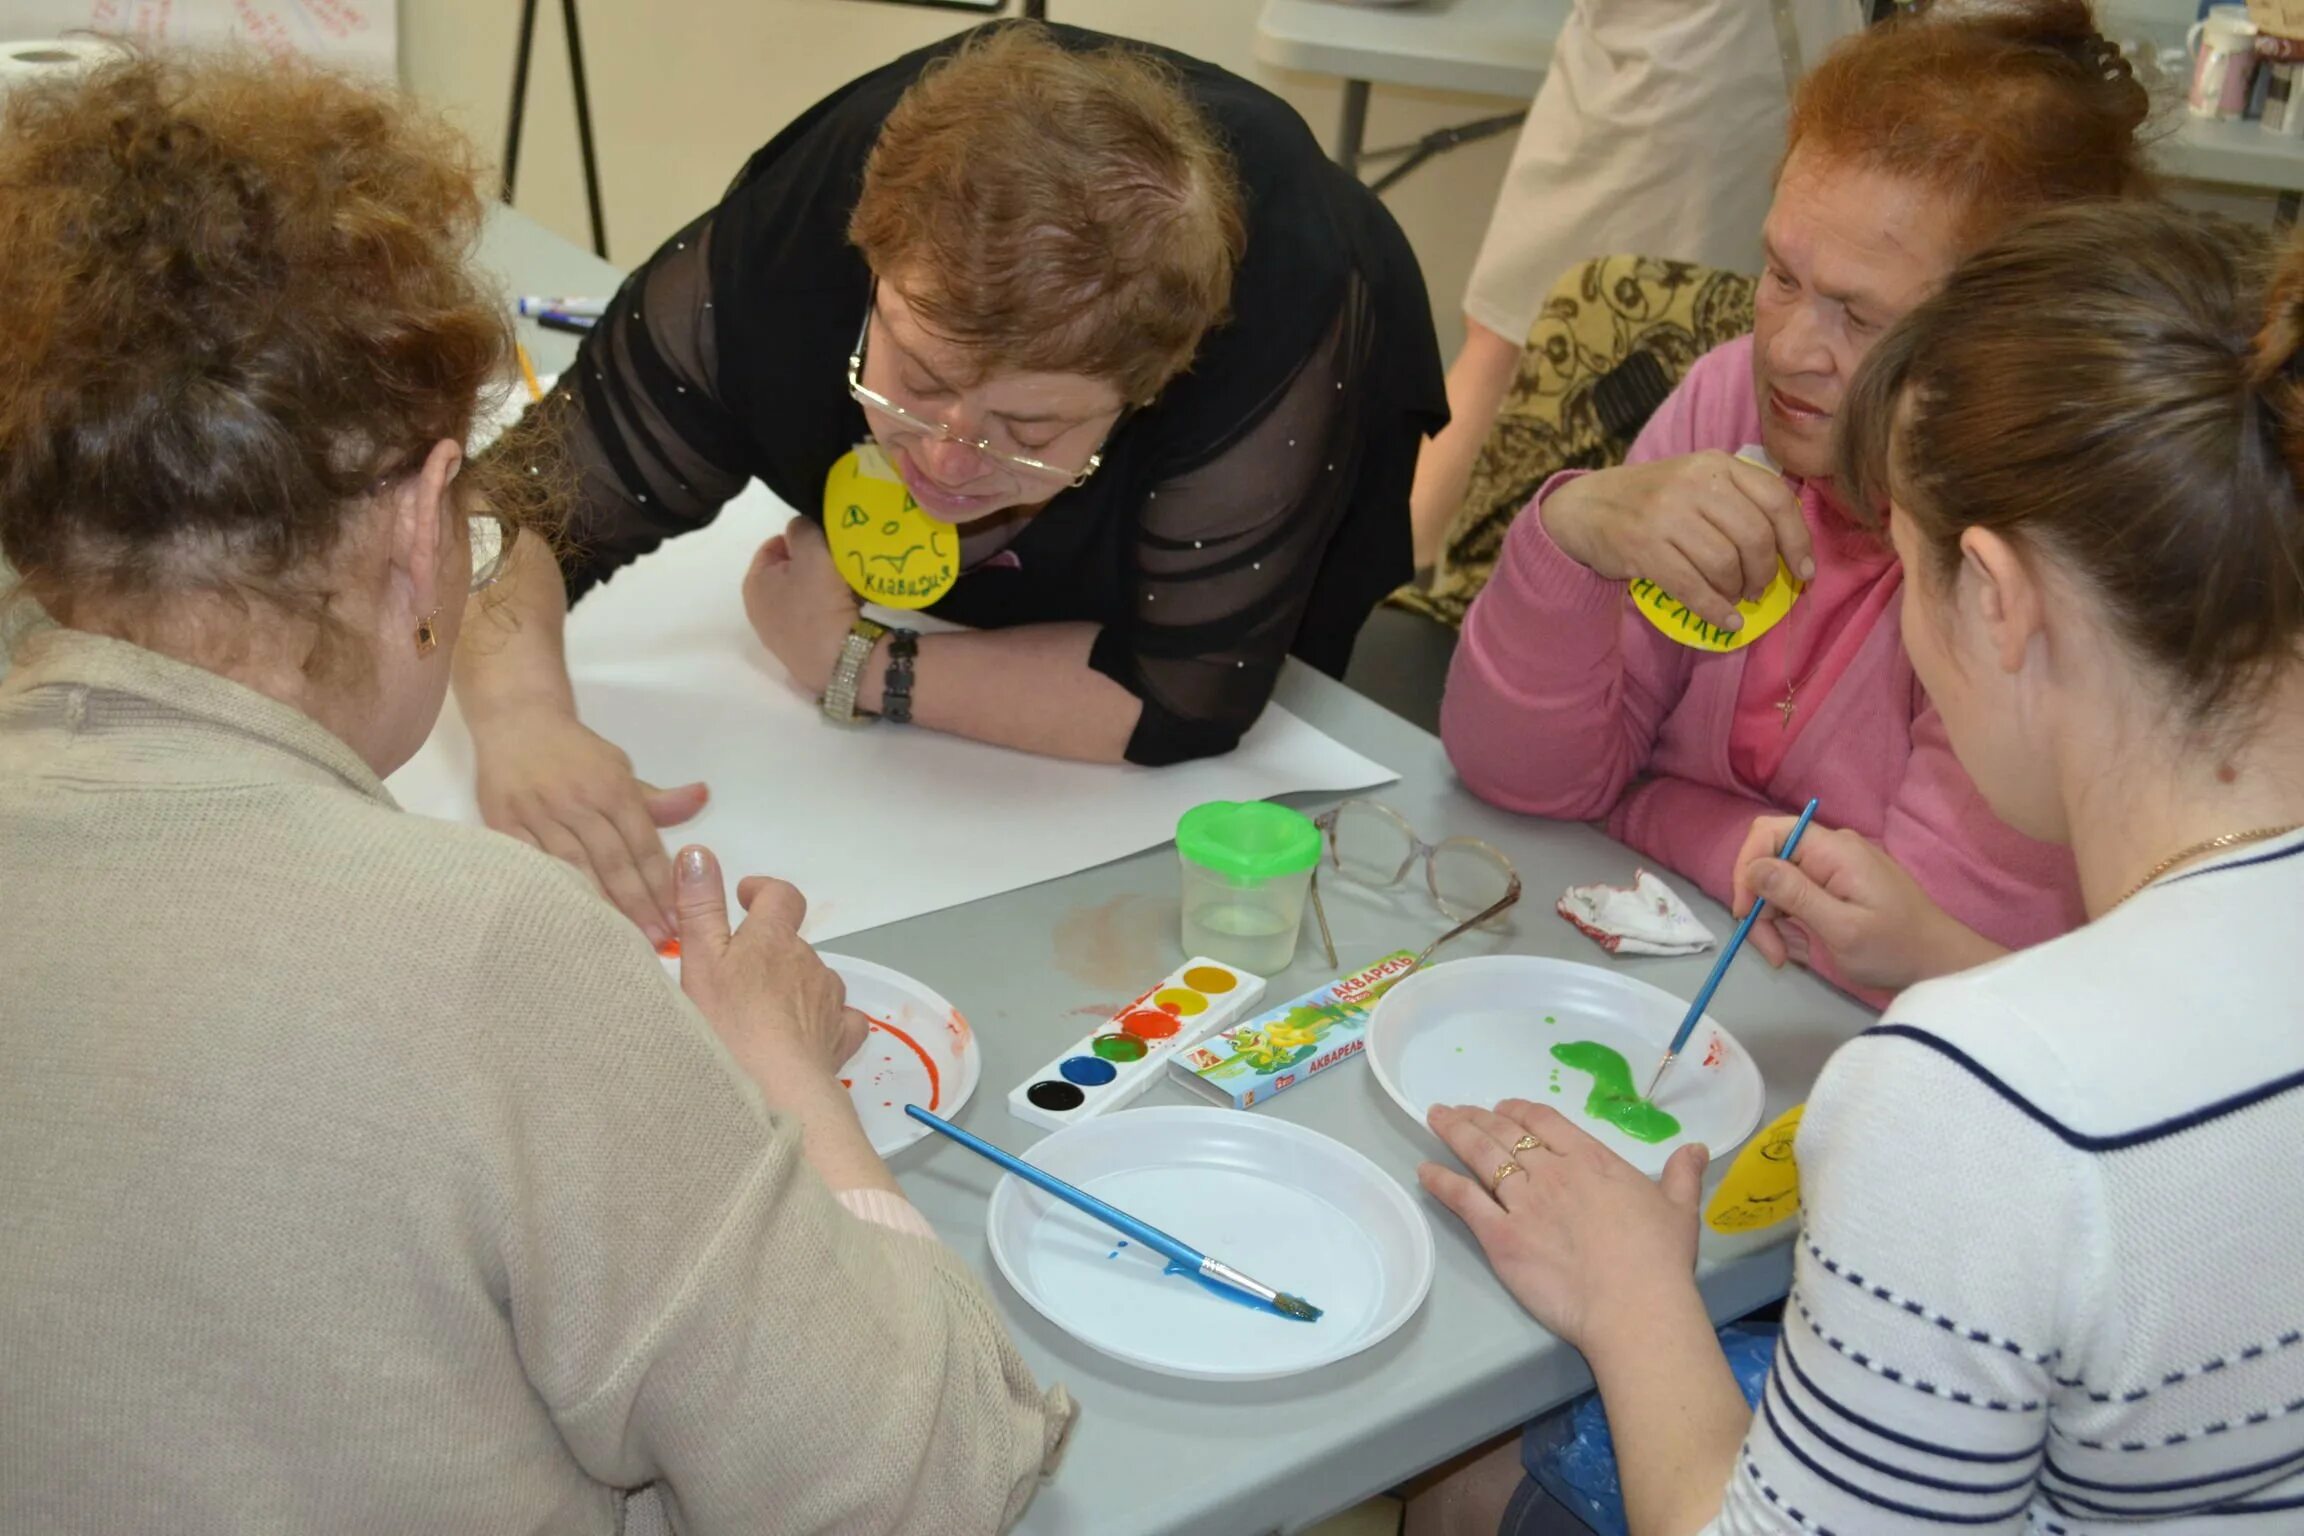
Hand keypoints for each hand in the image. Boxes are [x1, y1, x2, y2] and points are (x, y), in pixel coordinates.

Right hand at [473, 703, 707, 945]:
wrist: (516, 719)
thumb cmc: (575, 753)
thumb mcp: (619, 768)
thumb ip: (657, 799)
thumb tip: (701, 798)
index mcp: (612, 788)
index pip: (644, 845)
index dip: (661, 886)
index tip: (677, 920)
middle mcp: (578, 802)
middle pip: (613, 862)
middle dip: (638, 906)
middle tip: (656, 943)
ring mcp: (539, 814)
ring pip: (573, 868)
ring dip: (598, 907)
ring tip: (617, 942)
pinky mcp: (504, 824)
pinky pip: (531, 866)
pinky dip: (549, 894)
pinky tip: (565, 921)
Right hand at [673, 845, 870, 1079]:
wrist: (773, 1092)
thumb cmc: (728, 1026)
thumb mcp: (700, 960)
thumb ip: (699, 906)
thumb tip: (698, 853)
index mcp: (773, 939)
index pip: (780, 896)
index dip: (764, 891)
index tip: (745, 896)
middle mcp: (809, 962)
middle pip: (793, 943)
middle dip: (768, 951)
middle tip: (734, 975)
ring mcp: (829, 1001)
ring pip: (814, 980)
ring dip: (792, 987)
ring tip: (761, 1013)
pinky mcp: (840, 1038)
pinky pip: (839, 1019)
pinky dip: (824, 1021)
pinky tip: (806, 1036)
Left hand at [743, 519, 863, 694]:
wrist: (844, 659)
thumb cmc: (821, 601)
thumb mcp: (812, 550)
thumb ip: (802, 529)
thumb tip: (800, 530)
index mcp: (753, 583)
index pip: (773, 546)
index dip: (800, 539)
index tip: (825, 544)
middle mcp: (758, 612)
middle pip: (788, 574)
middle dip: (811, 566)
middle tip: (837, 566)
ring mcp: (779, 639)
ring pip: (802, 598)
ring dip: (821, 590)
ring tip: (845, 590)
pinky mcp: (801, 657)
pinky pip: (814, 622)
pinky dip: (826, 614)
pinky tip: (845, 615)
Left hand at [1419, 1100, 1707, 1352]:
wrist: (1635, 1304)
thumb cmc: (1660, 1260)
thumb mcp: (1680, 1209)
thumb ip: (1682, 1175)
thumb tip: (1696, 1147)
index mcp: (1592, 1160)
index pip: (1545, 1122)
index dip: (1519, 1111)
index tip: (1504, 1108)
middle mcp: (1552, 1172)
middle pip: (1505, 1134)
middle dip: (1477, 1117)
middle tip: (1456, 1109)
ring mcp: (1523, 1202)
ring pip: (1481, 1157)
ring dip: (1455, 1135)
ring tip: (1436, 1120)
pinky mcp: (1501, 1236)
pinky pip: (1464, 1201)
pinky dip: (1442, 1182)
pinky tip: (1425, 1171)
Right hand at [1542, 452, 1813, 633]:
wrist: (1587, 507)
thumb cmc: (1654, 499)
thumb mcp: (1697, 481)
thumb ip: (1740, 499)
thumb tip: (1791, 548)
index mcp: (1717, 464)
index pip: (1777, 500)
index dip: (1798, 541)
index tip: (1804, 571)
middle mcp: (1694, 483)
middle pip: (1754, 537)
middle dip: (1765, 573)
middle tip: (1758, 589)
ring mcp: (1666, 515)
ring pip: (1725, 564)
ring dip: (1737, 591)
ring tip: (1734, 597)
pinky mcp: (1643, 548)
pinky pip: (1692, 587)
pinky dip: (1715, 610)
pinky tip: (1725, 620)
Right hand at [1731, 817, 2004, 992]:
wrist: (1938, 964)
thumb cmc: (1895, 948)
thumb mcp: (1842, 928)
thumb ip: (1796, 895)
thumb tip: (1753, 868)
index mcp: (1833, 850)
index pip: (1767, 834)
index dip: (1747, 869)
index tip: (1747, 914)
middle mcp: (1831, 849)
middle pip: (1770, 861)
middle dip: (1759, 904)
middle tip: (1771, 950)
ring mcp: (1835, 867)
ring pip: (1779, 882)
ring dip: (1773, 920)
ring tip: (1787, 955)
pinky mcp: (1837, 886)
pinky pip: (1798, 895)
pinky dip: (1790, 922)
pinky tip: (1802, 947)